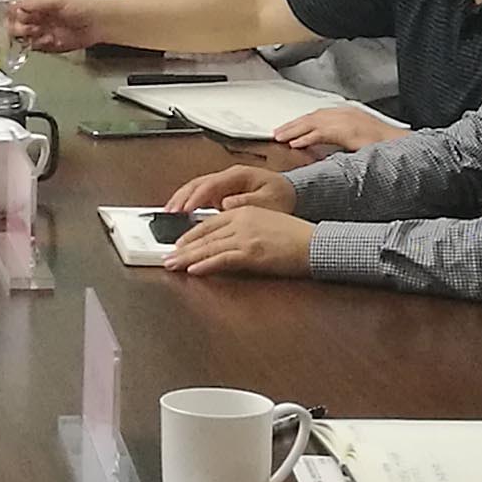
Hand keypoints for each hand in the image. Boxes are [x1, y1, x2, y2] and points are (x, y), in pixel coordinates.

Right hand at [5, 0, 101, 53]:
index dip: (13, 16)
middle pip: (15, 26)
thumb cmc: (82, 6)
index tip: (17, 19)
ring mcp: (43, 32)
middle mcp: (37, 17)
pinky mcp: (49, 45)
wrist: (98, 22)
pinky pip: (36, 49)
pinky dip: (40, 47)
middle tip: (29, 29)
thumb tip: (16, 5)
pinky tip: (48, 41)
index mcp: (36, 3)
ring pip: (24, 39)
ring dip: (29, 39)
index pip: (15, 10)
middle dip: (19, 29)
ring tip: (41, 34)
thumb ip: (35, 1)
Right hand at [160, 164, 291, 216]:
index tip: (185, 210)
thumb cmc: (282, 196)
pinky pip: (200, 196)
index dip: (196, 197)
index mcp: (239, 175)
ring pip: (195, 188)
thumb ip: (247, 201)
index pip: (210, 184)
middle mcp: (228, 177)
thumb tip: (225, 202)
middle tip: (169, 213)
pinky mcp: (221, 193)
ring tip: (169, 213)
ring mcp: (223, 184)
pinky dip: (187, 203)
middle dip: (181, 198)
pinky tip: (180, 213)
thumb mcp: (269, 200)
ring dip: (181, 200)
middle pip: (197, 184)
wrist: (292, 193)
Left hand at [162, 204, 315, 280]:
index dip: (191, 235)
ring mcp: (246, 237)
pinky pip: (222, 259)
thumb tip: (226, 241)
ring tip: (172, 265)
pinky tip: (194, 269)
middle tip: (167, 257)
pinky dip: (205, 265)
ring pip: (209, 247)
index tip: (179, 244)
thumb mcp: (266, 222)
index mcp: (244, 211)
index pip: (210, 223)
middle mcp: (241, 220)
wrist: (314, 242)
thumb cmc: (295, 236)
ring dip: (187, 258)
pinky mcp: (252, 253)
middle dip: (182, 248)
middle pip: (205, 235)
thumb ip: (244, 227)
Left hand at [272, 102, 396, 154]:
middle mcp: (344, 114)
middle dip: (293, 125)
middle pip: (311, 117)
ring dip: (294, 130)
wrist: (399, 145)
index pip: (318, 116)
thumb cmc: (383, 144)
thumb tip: (326, 149)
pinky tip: (296, 143)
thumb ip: (341, 140)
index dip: (301, 123)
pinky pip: (321, 133)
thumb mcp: (359, 139)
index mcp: (347, 114)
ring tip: (280, 137)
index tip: (288, 129)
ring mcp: (345, 120)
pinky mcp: (346, 131)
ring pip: (312, 123)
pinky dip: (307, 138)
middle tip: (277, 132)